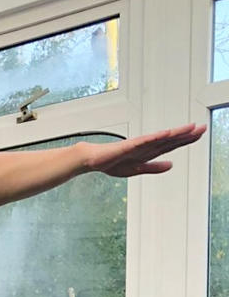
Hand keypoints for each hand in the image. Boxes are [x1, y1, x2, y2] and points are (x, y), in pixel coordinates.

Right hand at [83, 124, 206, 176]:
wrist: (93, 159)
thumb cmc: (112, 162)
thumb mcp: (137, 169)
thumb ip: (154, 167)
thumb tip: (171, 165)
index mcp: (149, 151)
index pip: (171, 145)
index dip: (186, 140)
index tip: (200, 134)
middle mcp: (146, 145)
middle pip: (170, 139)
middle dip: (187, 134)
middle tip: (203, 127)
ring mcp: (138, 144)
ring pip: (161, 138)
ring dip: (176, 133)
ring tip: (190, 128)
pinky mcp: (128, 145)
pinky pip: (144, 140)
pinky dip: (155, 137)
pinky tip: (166, 133)